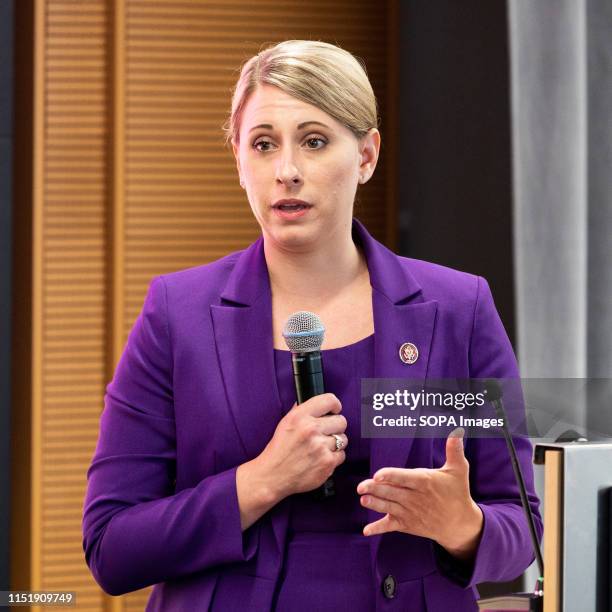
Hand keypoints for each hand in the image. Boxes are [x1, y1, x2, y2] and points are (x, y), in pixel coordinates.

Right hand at [255, 393, 347, 498]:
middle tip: (325, 433)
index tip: (334, 411)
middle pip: (341, 421)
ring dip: (335, 443)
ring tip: (322, 448)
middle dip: (335, 427)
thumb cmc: (278, 450)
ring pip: (343, 439)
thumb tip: (317, 405)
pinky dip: (334, 458)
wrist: (272, 476)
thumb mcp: (285, 424)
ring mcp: (320, 447)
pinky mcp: (327, 463)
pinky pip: (342, 455)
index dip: (335, 406)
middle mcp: (310, 429)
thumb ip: (301, 411)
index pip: (329, 400)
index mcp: (299, 416)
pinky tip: (321, 459)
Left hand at [356, 428, 483, 560]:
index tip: (378, 475)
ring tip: (362, 499)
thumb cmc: (457, 492)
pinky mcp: (407, 525)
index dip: (391, 476)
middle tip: (360, 486)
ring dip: (375, 504)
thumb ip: (454, 450)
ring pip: (388, 507)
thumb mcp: (459, 470)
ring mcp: (410, 513)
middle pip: (392, 493)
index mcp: (424, 482)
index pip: (404, 478)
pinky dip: (378, 528)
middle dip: (375, 490)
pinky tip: (366, 530)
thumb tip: (457, 431)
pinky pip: (391, 526)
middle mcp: (415, 498)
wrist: (461, 524)